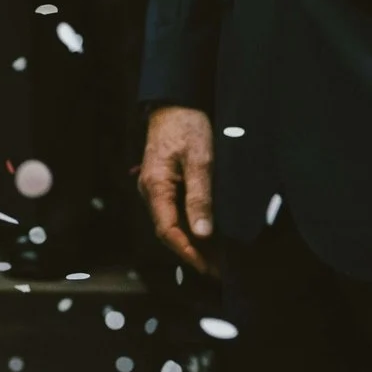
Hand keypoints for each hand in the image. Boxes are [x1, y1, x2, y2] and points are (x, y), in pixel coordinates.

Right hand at [138, 105, 217, 275]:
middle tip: (221, 269)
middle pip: (170, 230)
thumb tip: (202, 233)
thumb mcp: (200, 161)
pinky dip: (192, 226)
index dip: (188, 253)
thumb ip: (200, 198)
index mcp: (156, 186)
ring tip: (219, 257)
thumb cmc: (186, 126)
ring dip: (194, 242)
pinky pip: (176, 211)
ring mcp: (156, 187)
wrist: (176, 101)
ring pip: (173, 223)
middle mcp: (151, 190)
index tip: (208, 269)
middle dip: (194, 252)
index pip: (168, 230)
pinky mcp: (165, 183)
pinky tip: (209, 234)